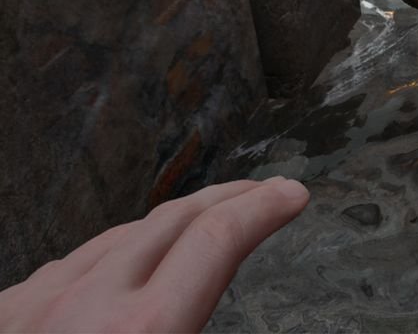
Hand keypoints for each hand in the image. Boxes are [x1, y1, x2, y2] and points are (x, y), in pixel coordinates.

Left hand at [0, 177, 309, 333]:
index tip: (292, 196)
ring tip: (201, 226)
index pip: (217, 240)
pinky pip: (66, 268)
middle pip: (174, 220)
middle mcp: (87, 304)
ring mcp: (36, 303)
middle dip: (228, 197)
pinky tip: (120, 269)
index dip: (263, 209)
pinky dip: (111, 256)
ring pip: (119, 237)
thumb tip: (205, 312)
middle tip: (263, 194)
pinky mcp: (4, 313)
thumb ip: (190, 327)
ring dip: (171, 225)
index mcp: (142, 333)